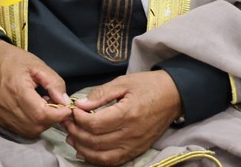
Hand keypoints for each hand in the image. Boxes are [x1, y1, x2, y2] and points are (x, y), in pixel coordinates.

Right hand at [0, 39, 72, 137]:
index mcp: (17, 89)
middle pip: (36, 125)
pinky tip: (31, 111)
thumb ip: (54, 83)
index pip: (41, 114)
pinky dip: (30, 125)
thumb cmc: (14, 60)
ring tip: (42, 107)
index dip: (58, 114)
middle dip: (51, 119)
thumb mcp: (38, 66)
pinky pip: (19, 130)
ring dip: (41, 123)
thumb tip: (65, 102)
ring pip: (29, 131)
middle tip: (54, 105)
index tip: (66, 108)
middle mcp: (6, 106)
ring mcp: (0, 115)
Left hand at [63, 70, 180, 165]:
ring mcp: (135, 145)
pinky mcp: (137, 150)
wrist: (174, 96)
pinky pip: (114, 161)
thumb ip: (100, 94)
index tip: (72, 110)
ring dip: (83, 149)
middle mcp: (131, 134)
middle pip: (95, 141)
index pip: (94, 124)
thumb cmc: (148, 85)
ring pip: (103, 156)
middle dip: (76, 133)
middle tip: (66, 122)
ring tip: (71, 137)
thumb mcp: (123, 82)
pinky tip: (85, 151)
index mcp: (127, 114)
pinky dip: (97, 159)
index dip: (78, 118)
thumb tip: (80, 104)